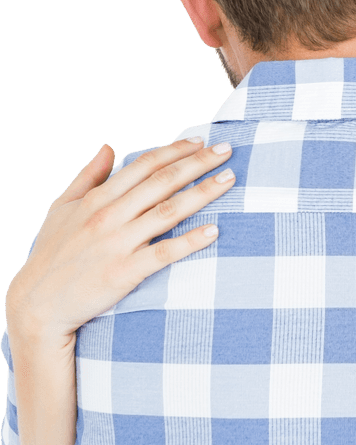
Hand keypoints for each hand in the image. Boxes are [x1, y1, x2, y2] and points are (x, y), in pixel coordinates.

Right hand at [5, 138, 235, 343]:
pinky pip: (164, 253)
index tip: (200, 141)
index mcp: (98, 198)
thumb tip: (109, 148)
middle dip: (198, 163)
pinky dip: (190, 241)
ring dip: (202, 193)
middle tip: (227, 150)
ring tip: (229, 179)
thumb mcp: (62, 208)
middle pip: (162, 181)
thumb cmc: (51, 254)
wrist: (38, 303)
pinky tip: (215, 231)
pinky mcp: (125, 272)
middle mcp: (109, 215)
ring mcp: (118, 243)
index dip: (175, 150)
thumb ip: (88, 176)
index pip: (143, 165)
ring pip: (168, 211)